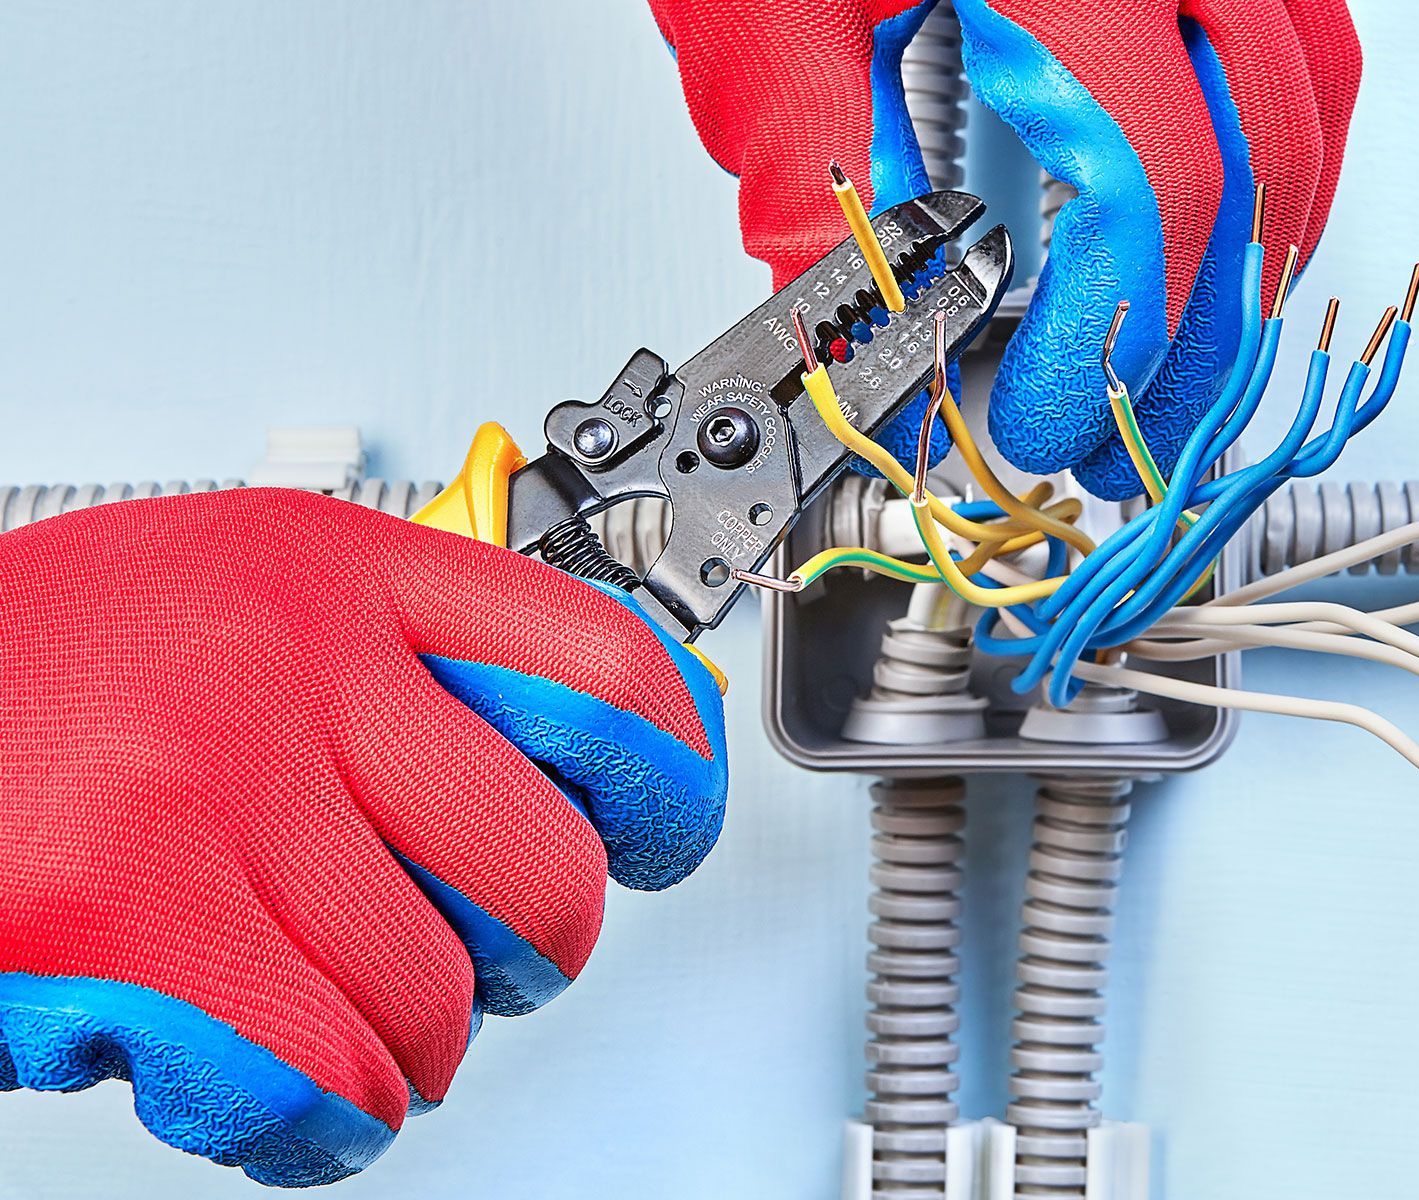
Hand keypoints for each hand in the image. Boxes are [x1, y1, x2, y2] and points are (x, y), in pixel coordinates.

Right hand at [0, 490, 725, 1184]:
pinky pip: (317, 1078)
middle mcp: (285, 660)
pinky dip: (312, 1119)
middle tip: (460, 962)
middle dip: (521, 960)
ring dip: (393, 1049)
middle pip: (545, 872)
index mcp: (335, 570)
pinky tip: (261, 1077)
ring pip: (431, 1001)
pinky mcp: (114, 920)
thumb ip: (409, 665)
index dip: (668, 783)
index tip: (657, 838)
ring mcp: (201, 785)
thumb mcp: (243, 602)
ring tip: (306, 1003)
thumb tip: (604, 760)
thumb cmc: (45, 684)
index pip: (604, 675)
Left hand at [648, 0, 1359, 498]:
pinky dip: (1275, 141)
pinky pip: (1304, 29)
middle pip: (1261, 150)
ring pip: (1314, 89)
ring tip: (1195, 341)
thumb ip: (802, 155)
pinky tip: (1221, 205)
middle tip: (1136, 421)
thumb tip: (841, 315)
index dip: (1111, 331)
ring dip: (1264, 241)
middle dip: (1204, 323)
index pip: (1145, 173)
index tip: (1052, 415)